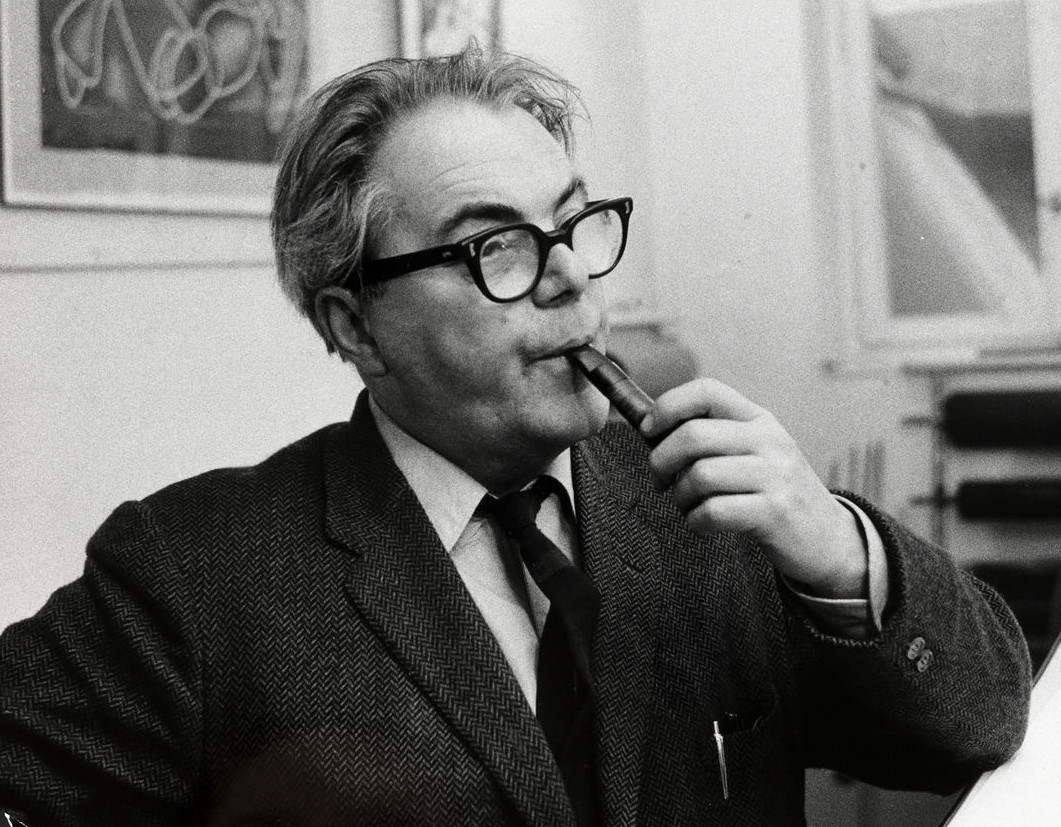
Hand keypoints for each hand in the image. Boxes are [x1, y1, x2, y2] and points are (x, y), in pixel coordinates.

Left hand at [642, 378, 866, 597]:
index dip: (668, 406)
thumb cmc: (775, 494)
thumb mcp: (755, 453)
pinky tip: (702, 523)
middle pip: (693, 435)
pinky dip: (695, 521)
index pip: (707, 391)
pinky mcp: (774, 512)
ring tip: (687, 505)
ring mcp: (774, 475)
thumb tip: (652, 429)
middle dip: (660, 460)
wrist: (827, 538)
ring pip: (700, 475)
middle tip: (660, 480)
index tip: (649, 430)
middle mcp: (769, 440)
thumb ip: (714, 438)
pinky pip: (713, 511)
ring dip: (680, 496)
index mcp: (759, 419)